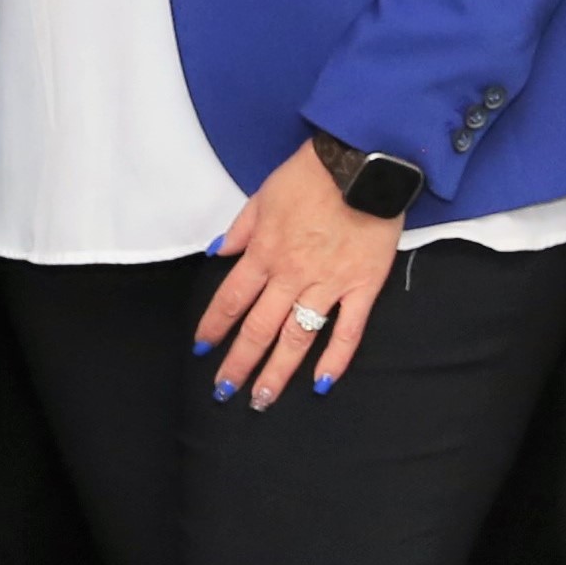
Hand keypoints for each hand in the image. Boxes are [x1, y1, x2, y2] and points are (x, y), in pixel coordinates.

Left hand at [197, 142, 400, 408]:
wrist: (361, 164)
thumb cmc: (309, 176)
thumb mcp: (263, 195)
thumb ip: (241, 229)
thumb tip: (218, 254)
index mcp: (264, 252)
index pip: (231, 299)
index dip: (214, 327)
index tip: (202, 350)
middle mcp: (291, 274)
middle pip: (259, 327)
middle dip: (239, 363)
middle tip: (225, 392)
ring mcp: (328, 284)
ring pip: (298, 336)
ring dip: (278, 371)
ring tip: (263, 400)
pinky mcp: (363, 287)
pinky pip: (348, 331)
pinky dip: (335, 359)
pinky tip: (321, 383)